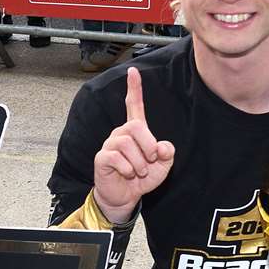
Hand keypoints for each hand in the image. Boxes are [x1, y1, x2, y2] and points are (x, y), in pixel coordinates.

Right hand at [93, 66, 174, 224]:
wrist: (126, 197)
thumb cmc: (142, 178)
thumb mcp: (162, 166)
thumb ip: (166, 153)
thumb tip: (161, 146)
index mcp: (135, 131)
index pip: (134, 106)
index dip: (135, 88)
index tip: (133, 71)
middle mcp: (121, 133)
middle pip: (136, 126)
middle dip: (149, 145)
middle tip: (151, 160)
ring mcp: (110, 144)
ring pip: (127, 143)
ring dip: (139, 162)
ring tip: (139, 171)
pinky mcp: (102, 158)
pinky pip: (117, 157)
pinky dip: (128, 169)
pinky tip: (128, 174)